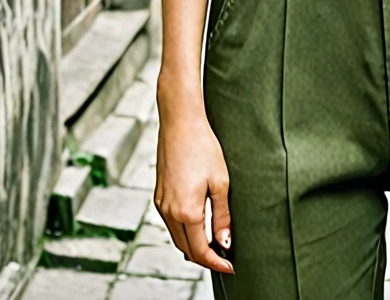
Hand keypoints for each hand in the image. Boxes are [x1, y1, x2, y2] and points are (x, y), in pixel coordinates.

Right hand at [155, 102, 233, 274]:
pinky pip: (170, 224)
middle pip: (187, 249)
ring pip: (177, 238)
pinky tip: (197, 226)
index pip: (201, 251)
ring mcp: (161, 204)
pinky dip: (184, 232)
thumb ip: (222, 216)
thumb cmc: (203, 147)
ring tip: (214, 244)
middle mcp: (170, 212)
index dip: (216, 262)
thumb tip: (225, 242)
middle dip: (205, 257)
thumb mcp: (220, 182)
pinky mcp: (158, 196)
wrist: (180, 123)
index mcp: (187, 211)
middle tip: (224, 257)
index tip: (230, 266)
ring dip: (193, 246)